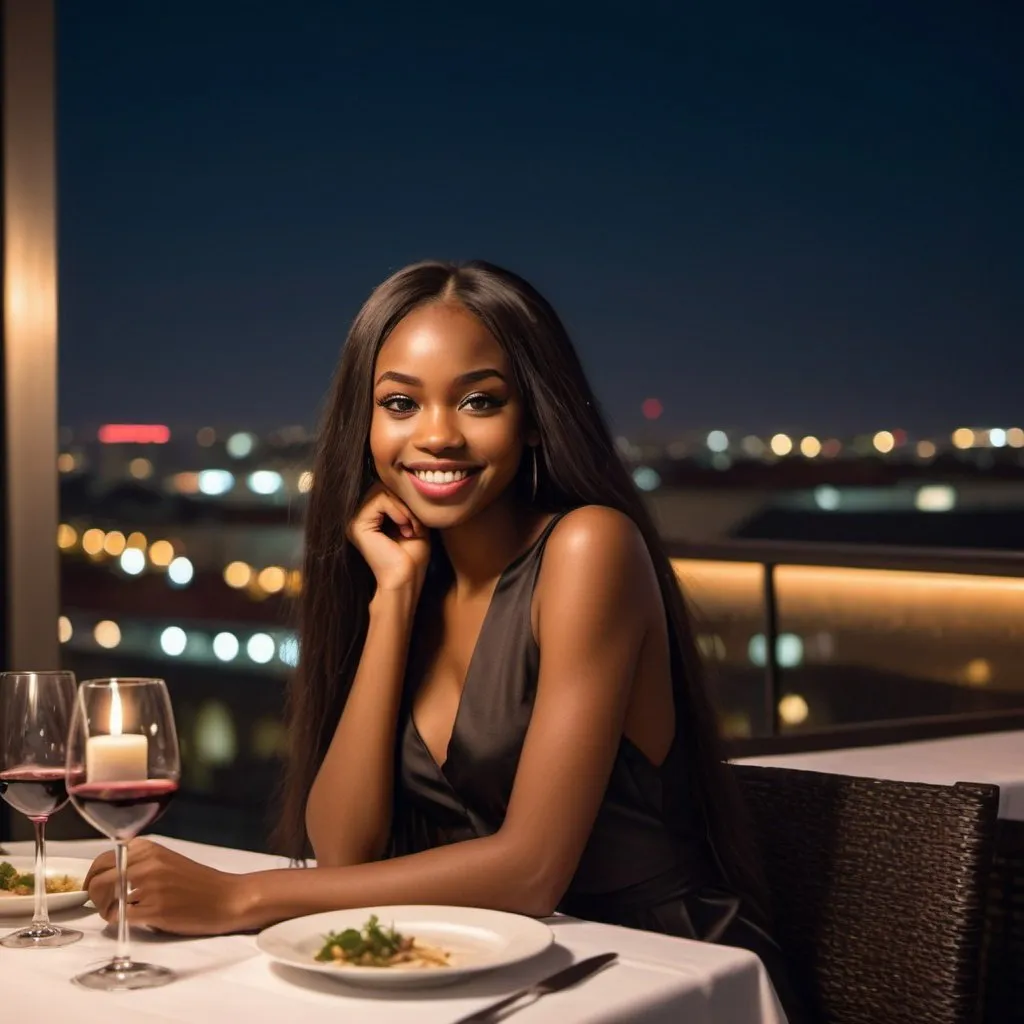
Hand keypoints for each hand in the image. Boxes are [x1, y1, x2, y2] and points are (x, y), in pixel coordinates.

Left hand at [83, 838, 245, 936]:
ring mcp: (150, 886)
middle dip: (95, 897)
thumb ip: (137, 863)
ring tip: (119, 914)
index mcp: (148, 848)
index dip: (93, 878)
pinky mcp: (154, 909)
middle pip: (98, 880)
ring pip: (105, 899)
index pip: (102, 860)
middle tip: (105, 906)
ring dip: (105, 910)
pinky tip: (132, 920)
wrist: (225, 898)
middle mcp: (146, 862)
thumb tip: (105, 877)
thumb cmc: (196, 882)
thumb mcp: (165, 861)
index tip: (96, 889)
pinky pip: (119, 918)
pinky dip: (118, 922)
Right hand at [347, 483, 430, 594]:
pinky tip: (404, 528)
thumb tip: (409, 482)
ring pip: (381, 490)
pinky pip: (380, 500)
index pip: (386, 489)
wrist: (405, 579)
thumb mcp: (413, 523)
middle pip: (382, 486)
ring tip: (410, 528)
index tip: (418, 523)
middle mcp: (359, 517)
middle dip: (404, 502)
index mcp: (370, 518)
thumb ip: (406, 504)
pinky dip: (398, 511)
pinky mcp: (357, 524)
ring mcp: (355, 520)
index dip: (405, 500)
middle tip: (414, 525)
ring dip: (403, 508)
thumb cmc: (412, 558)